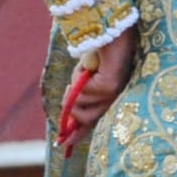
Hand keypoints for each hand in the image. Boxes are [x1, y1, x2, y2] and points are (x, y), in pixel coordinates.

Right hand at [59, 25, 138, 150]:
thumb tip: (67, 110)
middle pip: (85, 119)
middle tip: (70, 92)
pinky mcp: (110, 86)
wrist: (108, 32)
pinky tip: (88, 68)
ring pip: (80, 107)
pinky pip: (82, 93)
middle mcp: (114, 99)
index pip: (92, 122)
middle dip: (71, 109)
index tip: (62, 143)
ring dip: (74, 91)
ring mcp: (114, 94)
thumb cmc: (97, 53)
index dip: (78, 133)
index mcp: (108, 98)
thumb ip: (77, 94)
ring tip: (81, 75)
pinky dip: (78, 79)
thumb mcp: (82, 77)